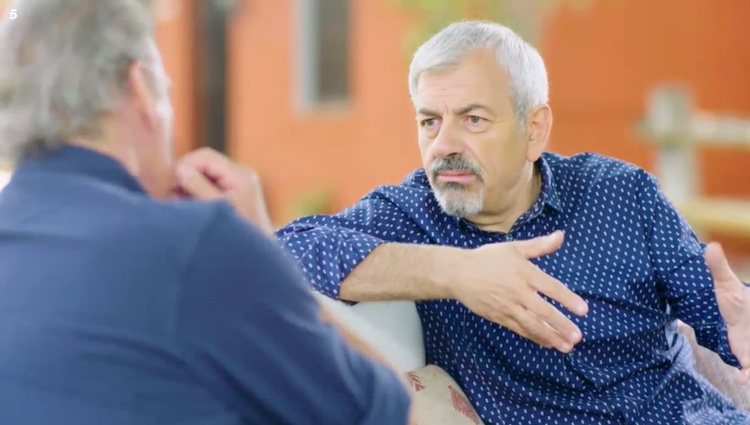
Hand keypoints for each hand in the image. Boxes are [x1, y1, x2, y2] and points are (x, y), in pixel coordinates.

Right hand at [173, 147, 273, 234]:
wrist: (258, 257)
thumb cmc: (239, 234)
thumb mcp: (216, 208)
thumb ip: (198, 187)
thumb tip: (180, 169)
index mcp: (240, 175)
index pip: (205, 156)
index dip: (184, 165)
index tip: (169, 184)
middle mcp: (240, 175)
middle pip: (203, 164)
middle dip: (184, 177)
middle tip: (171, 197)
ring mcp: (237, 185)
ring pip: (203, 175)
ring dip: (187, 187)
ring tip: (178, 204)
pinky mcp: (232, 195)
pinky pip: (208, 186)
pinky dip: (194, 194)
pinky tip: (188, 208)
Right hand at [453, 231, 587, 352]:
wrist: (459, 274)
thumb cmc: (488, 259)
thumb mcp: (514, 248)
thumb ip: (539, 245)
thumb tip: (561, 236)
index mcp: (524, 273)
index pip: (551, 288)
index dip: (568, 299)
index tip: (584, 310)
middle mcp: (518, 292)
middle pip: (543, 311)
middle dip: (561, 325)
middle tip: (578, 336)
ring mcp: (508, 307)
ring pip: (532, 325)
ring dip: (550, 336)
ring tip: (566, 346)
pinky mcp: (499, 317)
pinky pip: (520, 329)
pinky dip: (534, 337)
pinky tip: (547, 343)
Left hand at [705, 242, 749, 383]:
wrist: (737, 313)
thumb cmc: (734, 301)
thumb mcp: (725, 285)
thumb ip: (718, 267)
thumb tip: (710, 246)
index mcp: (749, 313)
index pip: (746, 321)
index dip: (749, 348)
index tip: (748, 353)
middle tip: (748, 367)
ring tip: (745, 377)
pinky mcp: (747, 356)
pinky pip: (749, 369)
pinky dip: (747, 375)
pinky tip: (742, 380)